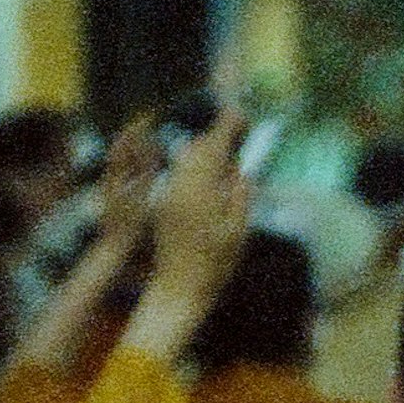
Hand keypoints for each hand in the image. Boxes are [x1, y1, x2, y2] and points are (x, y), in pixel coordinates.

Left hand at [146, 106, 253, 296]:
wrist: (177, 289)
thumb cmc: (213, 265)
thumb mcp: (238, 230)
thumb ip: (239, 194)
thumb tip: (239, 169)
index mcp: (200, 189)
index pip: (214, 145)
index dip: (227, 126)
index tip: (240, 113)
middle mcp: (180, 185)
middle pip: (197, 148)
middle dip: (216, 137)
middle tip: (237, 133)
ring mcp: (168, 194)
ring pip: (185, 160)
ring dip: (204, 151)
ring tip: (225, 156)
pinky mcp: (163, 204)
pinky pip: (179, 174)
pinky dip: (194, 166)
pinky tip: (207, 175)